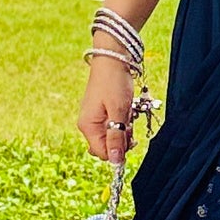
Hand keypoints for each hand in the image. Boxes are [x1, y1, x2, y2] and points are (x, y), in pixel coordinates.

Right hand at [76, 53, 138, 167]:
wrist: (112, 58)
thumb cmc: (114, 82)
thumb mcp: (119, 111)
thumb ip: (116, 137)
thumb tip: (115, 161)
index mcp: (88, 126)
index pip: (103, 153)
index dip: (118, 151)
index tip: (132, 139)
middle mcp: (88, 125)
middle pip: (107, 146)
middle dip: (122, 140)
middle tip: (130, 122)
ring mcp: (94, 118)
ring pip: (112, 136)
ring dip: (124, 129)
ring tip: (128, 112)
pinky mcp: (100, 112)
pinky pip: (113, 125)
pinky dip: (122, 121)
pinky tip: (125, 109)